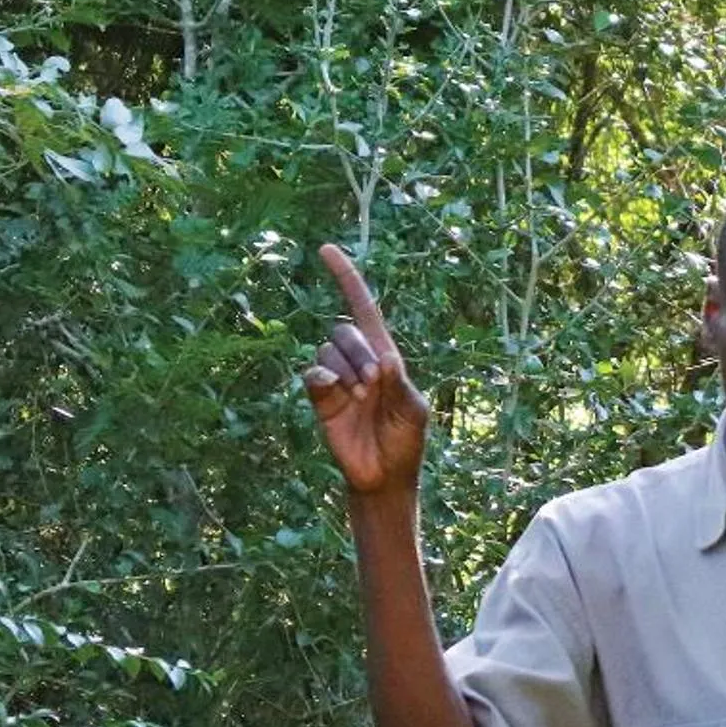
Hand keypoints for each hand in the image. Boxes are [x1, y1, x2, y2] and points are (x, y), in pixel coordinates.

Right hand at [303, 243, 429, 495]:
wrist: (384, 476)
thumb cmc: (405, 441)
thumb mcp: (412, 411)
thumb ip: (398, 384)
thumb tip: (383, 358)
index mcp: (385, 356)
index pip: (363, 309)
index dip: (347, 280)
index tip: (326, 250)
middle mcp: (358, 360)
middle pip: (344, 329)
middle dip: (358, 351)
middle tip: (373, 383)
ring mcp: (337, 377)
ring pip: (328, 350)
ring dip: (346, 370)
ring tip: (360, 399)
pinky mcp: (320, 396)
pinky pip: (313, 373)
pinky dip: (325, 379)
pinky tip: (338, 396)